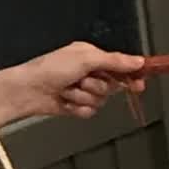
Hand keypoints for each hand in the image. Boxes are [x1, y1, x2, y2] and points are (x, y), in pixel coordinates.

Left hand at [10, 43, 147, 121]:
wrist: (28, 90)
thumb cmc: (50, 68)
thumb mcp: (85, 59)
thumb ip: (114, 61)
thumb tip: (137, 61)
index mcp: (91, 56)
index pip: (119, 66)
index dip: (131, 75)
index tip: (140, 84)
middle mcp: (88, 72)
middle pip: (111, 86)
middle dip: (97, 86)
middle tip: (83, 81)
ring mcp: (81, 90)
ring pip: (100, 100)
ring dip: (83, 96)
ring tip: (67, 89)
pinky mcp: (75, 106)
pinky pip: (89, 112)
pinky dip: (77, 107)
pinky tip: (64, 101)